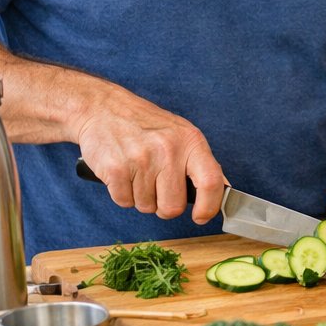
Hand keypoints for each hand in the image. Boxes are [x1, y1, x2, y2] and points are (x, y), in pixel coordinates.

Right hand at [74, 102, 225, 224]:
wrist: (103, 108)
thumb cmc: (146, 125)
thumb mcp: (181, 134)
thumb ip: (201, 162)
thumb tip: (222, 190)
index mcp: (191, 141)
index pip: (211, 182)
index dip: (209, 206)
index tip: (201, 217)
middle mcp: (168, 150)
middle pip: (173, 207)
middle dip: (164, 206)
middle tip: (157, 188)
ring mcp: (141, 159)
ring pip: (146, 207)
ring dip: (141, 197)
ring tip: (136, 172)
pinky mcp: (115, 169)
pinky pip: (124, 202)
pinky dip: (122, 194)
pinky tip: (122, 174)